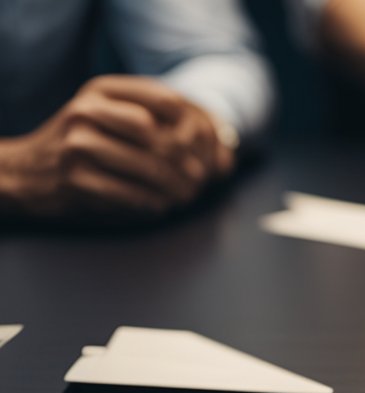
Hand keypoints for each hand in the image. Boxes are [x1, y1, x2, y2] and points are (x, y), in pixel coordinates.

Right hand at [0, 75, 233, 221]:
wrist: (26, 171)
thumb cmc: (81, 143)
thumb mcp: (106, 114)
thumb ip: (150, 117)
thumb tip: (214, 147)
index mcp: (100, 90)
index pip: (167, 102)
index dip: (194, 128)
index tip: (202, 150)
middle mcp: (87, 112)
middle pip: (163, 138)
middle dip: (188, 165)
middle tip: (199, 182)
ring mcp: (78, 145)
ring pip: (151, 169)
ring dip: (175, 189)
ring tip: (185, 197)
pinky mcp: (76, 180)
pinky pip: (132, 195)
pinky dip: (154, 204)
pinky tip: (160, 206)